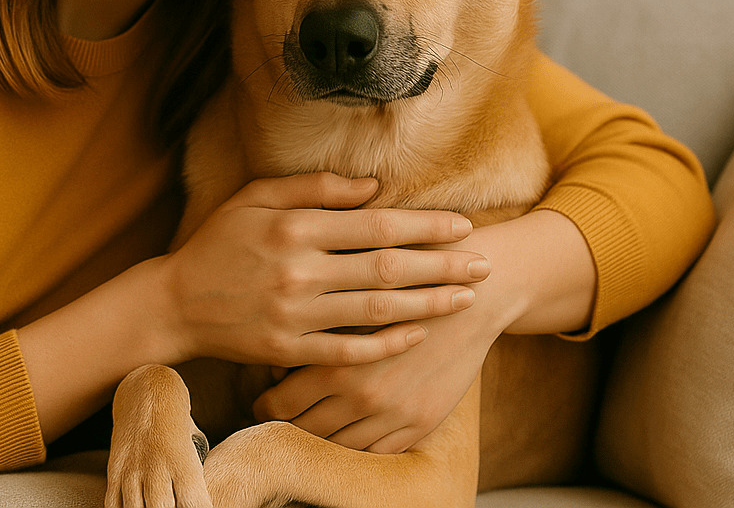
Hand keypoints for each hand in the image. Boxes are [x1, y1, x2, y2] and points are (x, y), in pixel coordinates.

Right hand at [156, 173, 488, 366]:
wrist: (175, 302)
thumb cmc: (219, 242)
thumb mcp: (255, 197)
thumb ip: (313, 188)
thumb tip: (374, 187)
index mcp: (293, 226)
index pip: (374, 225)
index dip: (423, 225)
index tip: (462, 225)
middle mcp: (298, 269)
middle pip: (385, 268)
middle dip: (441, 265)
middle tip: (485, 263)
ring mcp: (294, 313)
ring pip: (376, 310)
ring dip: (428, 304)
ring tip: (466, 297)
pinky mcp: (289, 348)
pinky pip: (348, 349)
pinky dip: (387, 343)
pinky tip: (420, 333)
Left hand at [250, 257, 506, 452]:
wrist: (473, 296)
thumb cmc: (404, 280)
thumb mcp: (349, 295)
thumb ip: (309, 328)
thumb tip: (271, 362)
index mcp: (336, 359)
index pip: (279, 403)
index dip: (263, 404)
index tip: (260, 398)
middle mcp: (361, 395)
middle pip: (303, 430)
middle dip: (285, 424)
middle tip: (277, 413)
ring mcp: (392, 415)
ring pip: (337, 445)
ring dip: (320, 435)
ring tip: (309, 420)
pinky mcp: (419, 425)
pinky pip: (374, 452)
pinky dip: (356, 444)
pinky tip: (346, 427)